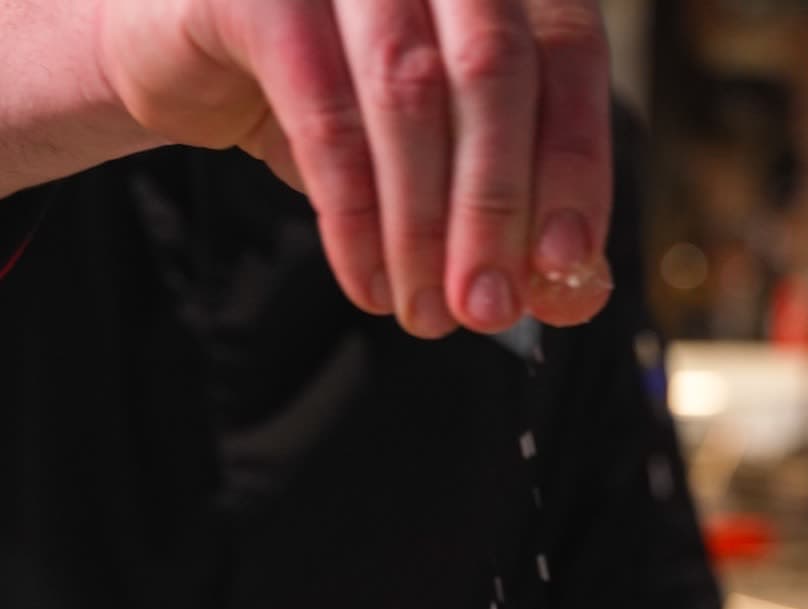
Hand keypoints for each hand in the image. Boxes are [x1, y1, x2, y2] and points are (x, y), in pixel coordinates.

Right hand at [96, 0, 612, 337]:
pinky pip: (321, 110)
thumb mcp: (438, 162)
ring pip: (408, 91)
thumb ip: (518, 220)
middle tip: (485, 309)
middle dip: (496, 207)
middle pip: (494, 68)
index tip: (566, 268)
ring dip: (422, 224)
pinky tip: (369, 282)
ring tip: (426, 311)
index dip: (574, 165)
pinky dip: (353, 215)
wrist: (188, 56)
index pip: (567, 53)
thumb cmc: (334, 100)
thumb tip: (576, 294)